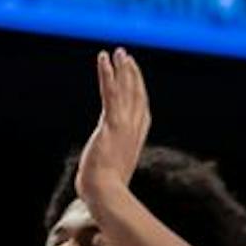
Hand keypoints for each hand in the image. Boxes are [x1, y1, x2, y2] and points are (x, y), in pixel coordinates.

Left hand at [75, 48, 150, 213]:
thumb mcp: (112, 174)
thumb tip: (104, 179)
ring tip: (117, 51)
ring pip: (126, 89)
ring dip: (122, 68)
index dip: (138, 89)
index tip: (133, 75)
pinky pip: (110, 92)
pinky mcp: (111, 123)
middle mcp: (134, 128)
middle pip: (136, 94)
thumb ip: (111, 166)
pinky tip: (103, 58)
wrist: (105, 194)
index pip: (141, 108)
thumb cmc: (105, 191)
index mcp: (136, 138)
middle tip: (125, 56)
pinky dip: (107, 73)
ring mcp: (124, 124)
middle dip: (132, 74)